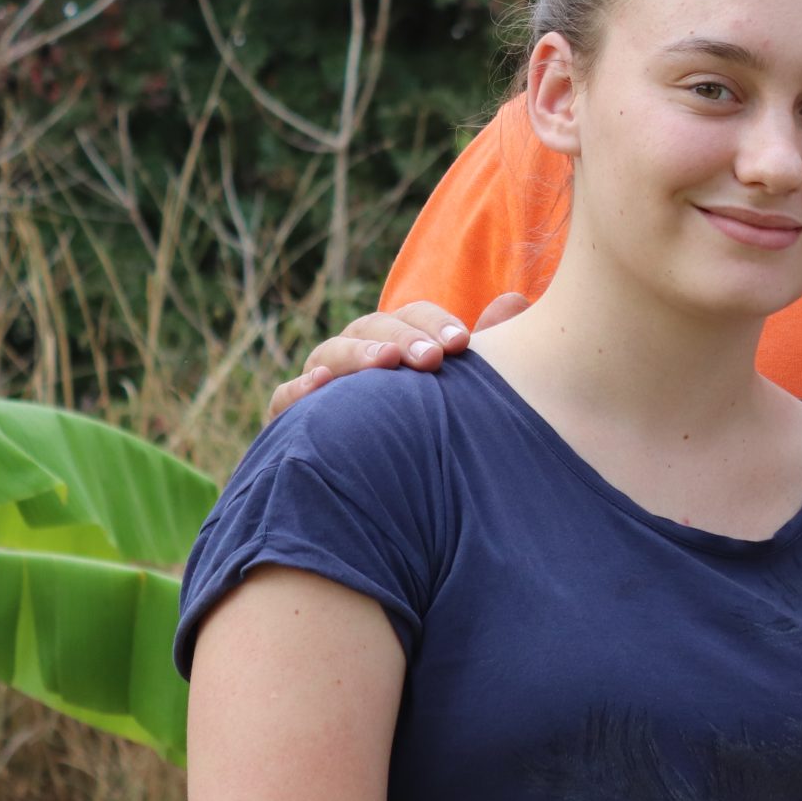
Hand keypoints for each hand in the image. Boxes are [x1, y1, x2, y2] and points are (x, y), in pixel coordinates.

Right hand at [262, 292, 529, 420]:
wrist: (379, 499)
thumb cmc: (427, 433)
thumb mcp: (460, 393)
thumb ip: (484, 351)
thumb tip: (516, 301)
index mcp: (397, 343)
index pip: (412, 317)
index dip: (435, 322)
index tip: (464, 344)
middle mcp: (357, 357)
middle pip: (372, 329)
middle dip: (403, 337)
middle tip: (432, 357)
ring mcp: (321, 385)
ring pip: (331, 354)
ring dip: (359, 355)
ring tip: (386, 363)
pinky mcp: (290, 421)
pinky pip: (285, 401)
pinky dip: (298, 391)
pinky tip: (320, 386)